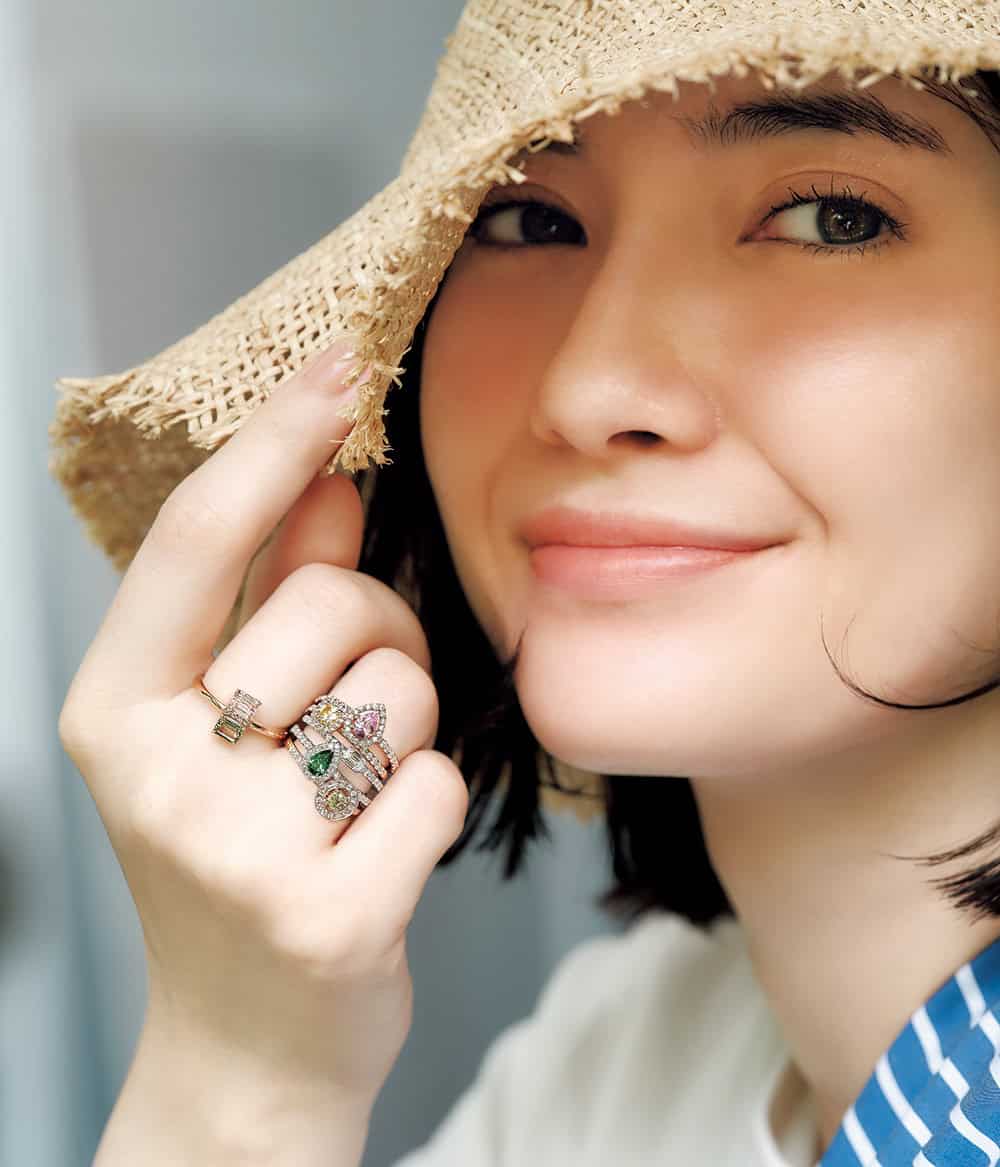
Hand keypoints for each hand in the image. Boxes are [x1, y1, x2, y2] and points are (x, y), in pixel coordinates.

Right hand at [58, 337, 469, 1110]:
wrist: (249, 1046)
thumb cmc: (246, 860)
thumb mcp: (231, 728)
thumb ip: (275, 596)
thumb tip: (327, 475)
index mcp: (112, 709)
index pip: (197, 539)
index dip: (275, 437)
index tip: (340, 361)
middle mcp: (156, 773)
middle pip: (328, 605)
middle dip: (381, 635)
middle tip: (363, 704)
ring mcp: (234, 852)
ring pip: (396, 688)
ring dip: (408, 725)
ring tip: (361, 789)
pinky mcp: (324, 916)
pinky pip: (436, 781)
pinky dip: (433, 804)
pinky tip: (384, 853)